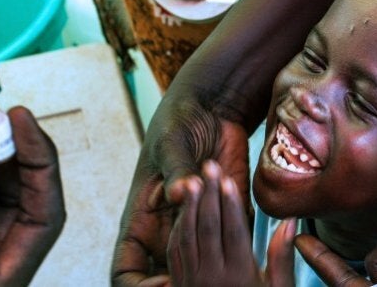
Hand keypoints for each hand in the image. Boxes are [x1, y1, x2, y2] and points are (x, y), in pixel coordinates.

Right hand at [112, 100, 249, 286]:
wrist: (212, 107)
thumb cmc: (179, 122)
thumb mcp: (171, 143)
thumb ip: (175, 170)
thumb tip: (181, 194)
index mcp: (142, 219)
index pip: (126, 271)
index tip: (164, 283)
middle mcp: (167, 230)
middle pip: (164, 277)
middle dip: (182, 285)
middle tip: (207, 283)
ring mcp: (198, 226)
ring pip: (201, 265)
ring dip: (216, 263)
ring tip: (230, 253)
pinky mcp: (227, 216)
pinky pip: (231, 243)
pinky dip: (239, 247)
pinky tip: (250, 239)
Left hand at [167, 160, 294, 286]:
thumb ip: (281, 257)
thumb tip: (289, 221)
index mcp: (240, 277)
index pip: (233, 231)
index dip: (230, 203)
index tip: (228, 179)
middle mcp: (213, 277)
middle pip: (208, 226)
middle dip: (209, 194)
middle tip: (210, 166)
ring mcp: (192, 280)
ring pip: (188, 235)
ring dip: (190, 205)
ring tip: (194, 179)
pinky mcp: (179, 283)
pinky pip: (175, 250)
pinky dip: (179, 226)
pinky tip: (184, 209)